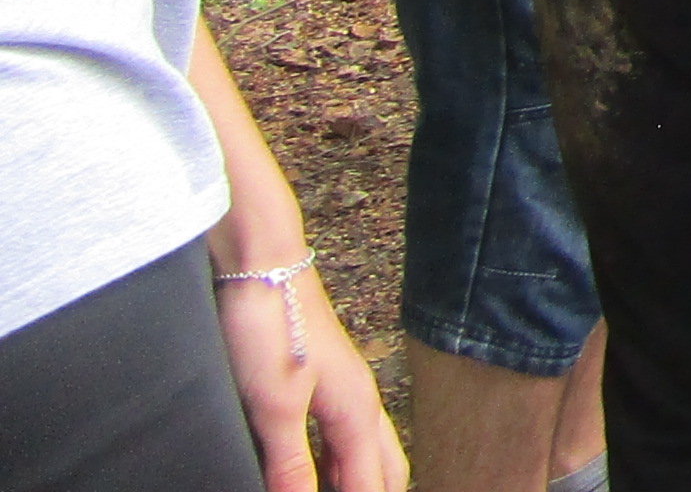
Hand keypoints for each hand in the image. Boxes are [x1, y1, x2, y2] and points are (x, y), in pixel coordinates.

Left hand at [219, 261, 404, 491]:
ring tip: (341, 490)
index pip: (373, 484)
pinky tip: (312, 468)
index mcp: (357, 412)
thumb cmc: (273, 326)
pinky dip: (336, 463)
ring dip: (358, 480)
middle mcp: (358, 403)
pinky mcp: (316, 382)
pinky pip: (339, 436)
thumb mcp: (275, 406)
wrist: (261, 265)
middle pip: (384, 468)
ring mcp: (339, 390)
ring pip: (364, 451)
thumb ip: (292, 463)